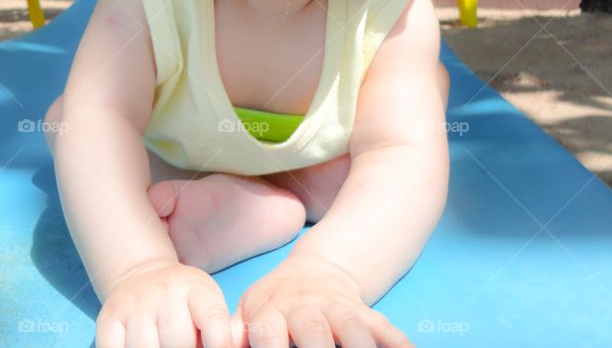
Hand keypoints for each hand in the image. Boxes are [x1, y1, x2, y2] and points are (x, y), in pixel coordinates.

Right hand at [96, 259, 236, 347]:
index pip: (215, 324)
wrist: (144, 276)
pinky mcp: (109, 317)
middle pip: (178, 343)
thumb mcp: (206, 304)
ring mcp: (135, 303)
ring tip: (162, 347)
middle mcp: (165, 292)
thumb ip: (216, 330)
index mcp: (197, 289)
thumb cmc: (184, 302)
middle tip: (183, 347)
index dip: (220, 347)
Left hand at [230, 255, 412, 347]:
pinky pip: (385, 326)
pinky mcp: (364, 312)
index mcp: (272, 311)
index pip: (267, 332)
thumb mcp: (250, 311)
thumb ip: (234, 332)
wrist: (316, 271)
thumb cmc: (275, 305)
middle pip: (313, 329)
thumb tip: (213, 343)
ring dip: (359, 345)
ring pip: (351, 326)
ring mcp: (337, 308)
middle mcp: (305, 308)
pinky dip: (398, 341)